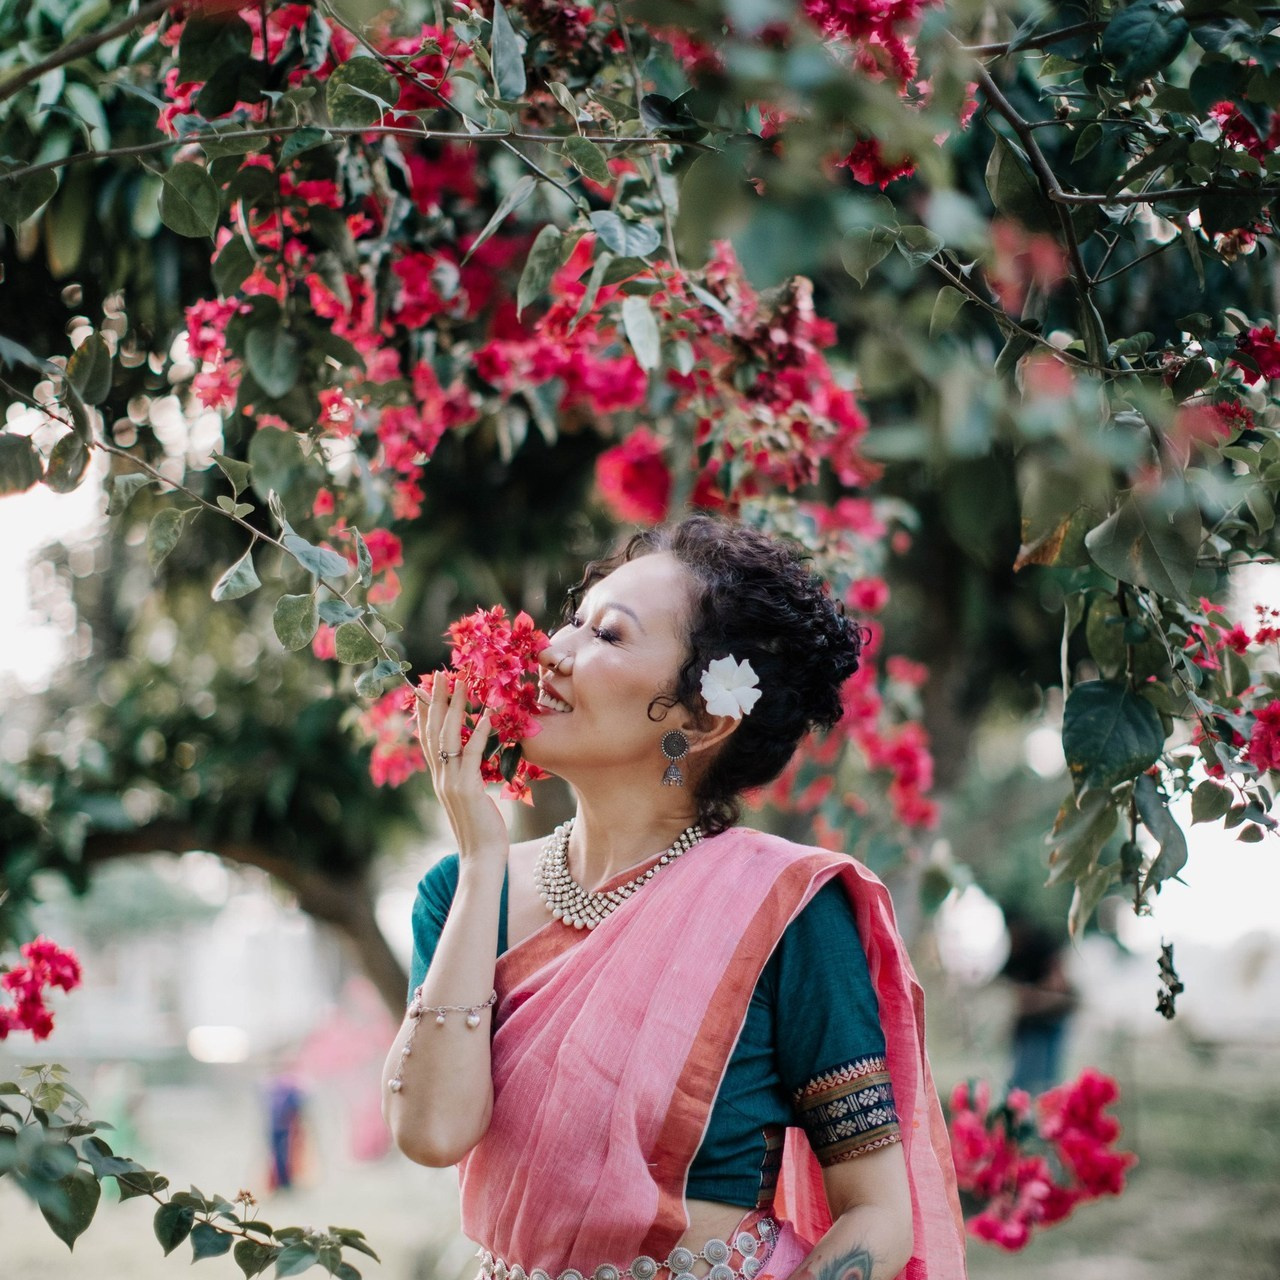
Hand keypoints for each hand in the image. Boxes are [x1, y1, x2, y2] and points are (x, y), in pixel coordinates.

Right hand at [416, 673, 509, 871]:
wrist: (480, 859)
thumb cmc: (481, 832)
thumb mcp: (470, 799)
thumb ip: (467, 779)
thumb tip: (472, 762)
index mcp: (439, 779)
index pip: (427, 739)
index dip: (427, 713)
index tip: (427, 689)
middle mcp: (440, 777)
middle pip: (434, 731)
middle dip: (437, 700)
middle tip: (439, 674)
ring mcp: (451, 782)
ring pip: (449, 737)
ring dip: (456, 707)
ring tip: (461, 682)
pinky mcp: (467, 788)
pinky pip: (471, 754)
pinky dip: (478, 733)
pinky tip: (487, 715)